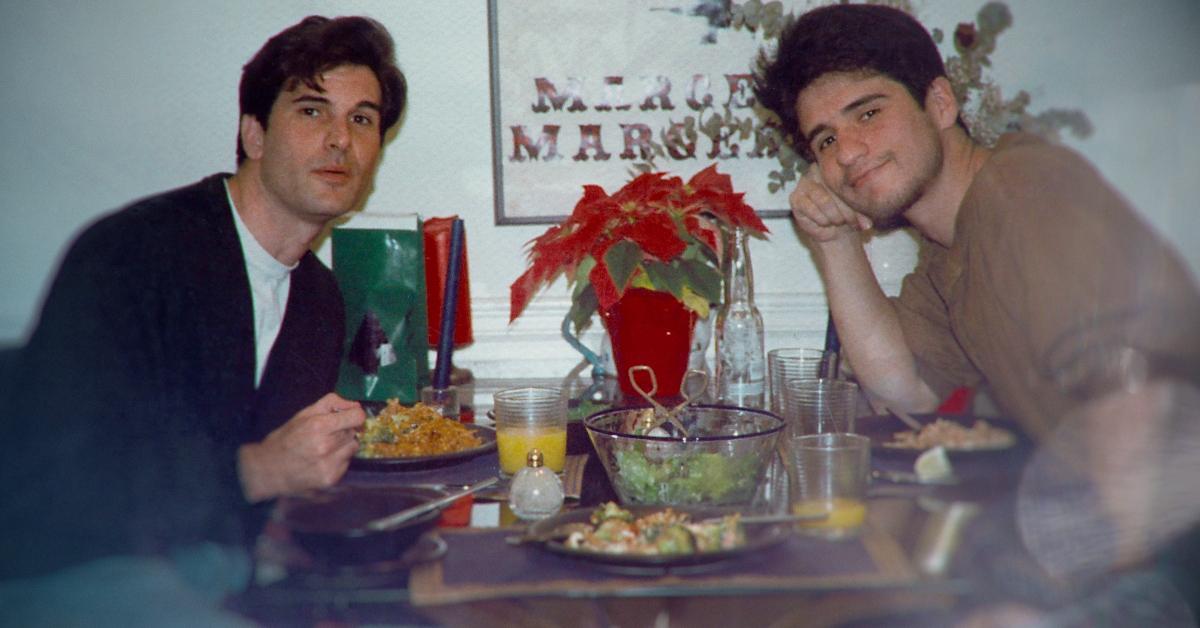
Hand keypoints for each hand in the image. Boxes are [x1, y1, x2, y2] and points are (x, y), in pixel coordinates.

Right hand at [238, 392, 365, 501]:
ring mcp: (329, 465)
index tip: (350, 417)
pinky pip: (346, 464)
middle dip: (344, 431)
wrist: (267, 471)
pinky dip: (338, 461)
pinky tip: (321, 461)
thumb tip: (354, 405)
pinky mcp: (330, 479)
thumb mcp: (303, 414)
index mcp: (318, 426)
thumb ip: (331, 404)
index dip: (355, 415)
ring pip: (352, 448)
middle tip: (327, 434)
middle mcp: (325, 447)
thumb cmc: (284, 440)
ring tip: (324, 449)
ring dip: (343, 446)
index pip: (357, 417)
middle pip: (354, 432)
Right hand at [789, 165, 871, 243]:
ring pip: (825, 201)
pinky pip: (812, 210)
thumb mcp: (859, 207)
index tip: (861, 210)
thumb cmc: (848, 214)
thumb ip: (861, 203)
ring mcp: (804, 183)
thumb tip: (868, 212)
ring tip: (839, 222)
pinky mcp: (796, 198)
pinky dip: (822, 220)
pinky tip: (824, 222)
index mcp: (834, 166)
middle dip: (847, 210)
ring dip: (834, 217)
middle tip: (854, 222)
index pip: (845, 174)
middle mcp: (817, 170)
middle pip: (836, 188)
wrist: (836, 232)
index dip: (853, 195)